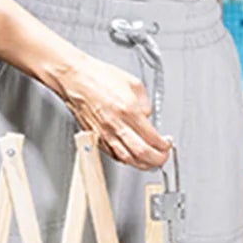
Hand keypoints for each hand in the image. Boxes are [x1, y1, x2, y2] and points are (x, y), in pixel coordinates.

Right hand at [54, 53, 171, 169]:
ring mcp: (104, 134)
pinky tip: (131, 156)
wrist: (76, 80)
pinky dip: (125, 159)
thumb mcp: (133, 83)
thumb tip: (147, 116)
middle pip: (142, 153)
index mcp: (129, 111)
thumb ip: (144, 103)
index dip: (163, 145)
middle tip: (162, 156)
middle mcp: (116, 125)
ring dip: (142, 164)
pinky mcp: (95, 137)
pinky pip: (113, 154)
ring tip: (150, 161)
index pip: (152, 138)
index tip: (167, 144)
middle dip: (157, 159)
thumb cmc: (99, 78)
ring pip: (127, 159)